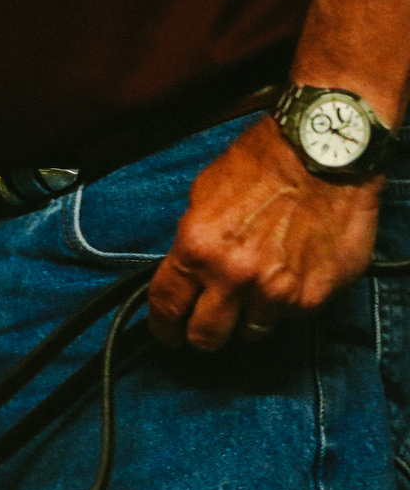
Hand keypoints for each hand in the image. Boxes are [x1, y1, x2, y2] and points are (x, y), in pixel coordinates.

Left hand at [148, 119, 380, 350]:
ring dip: (250, 318)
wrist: (326, 152)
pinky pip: (293, 316)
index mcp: (198, 250)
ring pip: (252, 331)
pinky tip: (294, 276)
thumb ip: (193, 243)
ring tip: (258, 292)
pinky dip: (290, 304)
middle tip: (209, 327)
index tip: (169, 335)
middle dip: (202, 334)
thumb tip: (186, 273)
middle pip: (206, 336)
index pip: (166, 308)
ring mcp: (278, 290)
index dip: (163, 328)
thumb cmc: (264, 163)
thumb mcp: (203, 196)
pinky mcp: (315, 295)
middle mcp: (234, 276)